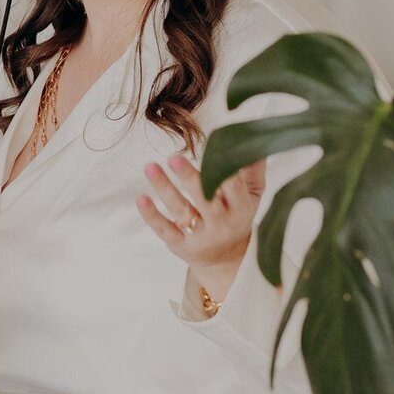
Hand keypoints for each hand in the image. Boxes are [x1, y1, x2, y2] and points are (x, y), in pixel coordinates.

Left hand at [136, 150, 266, 267]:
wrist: (226, 259)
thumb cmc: (237, 215)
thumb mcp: (252, 195)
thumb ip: (253, 168)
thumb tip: (252, 135)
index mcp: (240, 209)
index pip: (233, 188)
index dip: (221, 169)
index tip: (210, 149)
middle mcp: (221, 224)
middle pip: (205, 200)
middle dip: (189, 179)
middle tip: (173, 157)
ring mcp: (200, 236)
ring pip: (181, 210)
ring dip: (164, 188)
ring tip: (150, 167)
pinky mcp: (180, 245)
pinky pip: (165, 229)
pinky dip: (152, 215)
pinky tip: (141, 198)